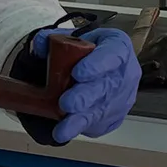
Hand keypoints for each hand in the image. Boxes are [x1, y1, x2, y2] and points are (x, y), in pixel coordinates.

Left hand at [29, 27, 140, 142]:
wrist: (101, 64)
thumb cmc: (89, 50)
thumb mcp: (75, 36)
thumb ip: (56, 38)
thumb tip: (41, 45)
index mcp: (118, 47)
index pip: (112, 55)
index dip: (96, 66)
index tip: (78, 73)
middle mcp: (125, 74)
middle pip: (107, 88)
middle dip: (85, 97)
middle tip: (66, 103)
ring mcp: (123, 97)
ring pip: (102, 111)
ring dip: (81, 121)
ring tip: (62, 129)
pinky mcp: (116, 116)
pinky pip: (101, 124)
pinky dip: (83, 128)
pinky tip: (68, 130)